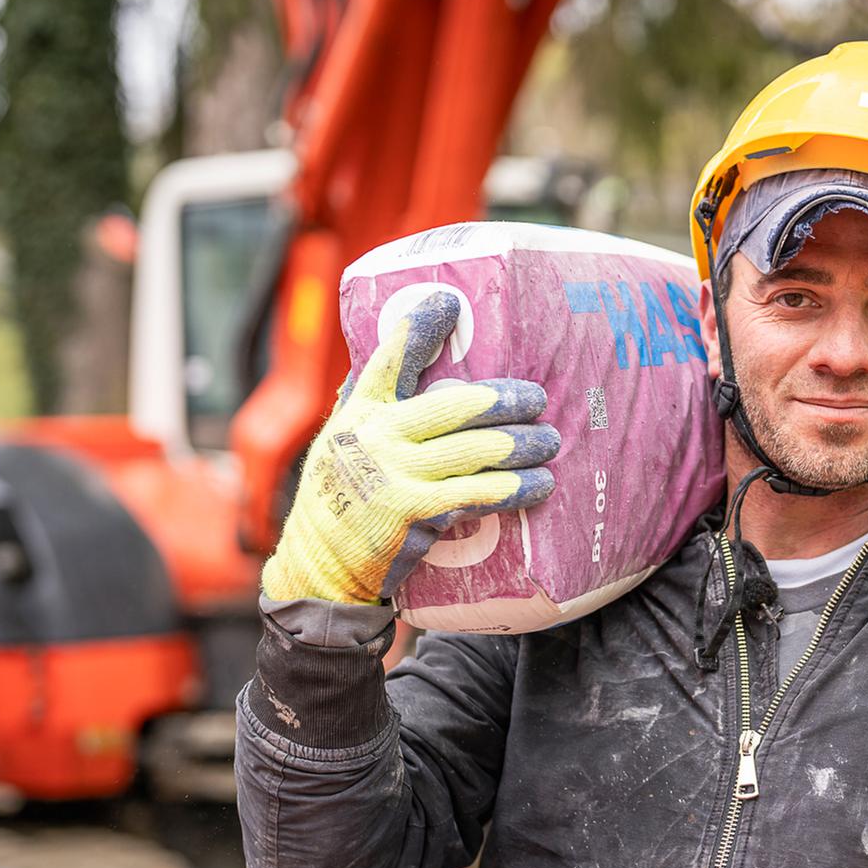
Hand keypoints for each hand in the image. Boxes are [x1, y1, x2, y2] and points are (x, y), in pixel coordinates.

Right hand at [262, 289, 560, 604]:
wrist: (319, 564)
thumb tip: (411, 366)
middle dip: (505, 401)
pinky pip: (478, 492)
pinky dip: (515, 488)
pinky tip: (540, 485)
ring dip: (522, 445)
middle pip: (455, 404)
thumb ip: (374, 410)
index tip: (448, 302)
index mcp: (361, 412)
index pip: (390, 359)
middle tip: (537, 400)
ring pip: (476, 449)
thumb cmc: (341, 500)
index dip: (419, 327)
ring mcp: (395, 473)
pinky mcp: (414, 511)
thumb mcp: (343, 444)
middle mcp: (376, 435)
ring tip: (549, 442)